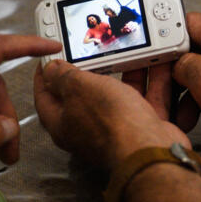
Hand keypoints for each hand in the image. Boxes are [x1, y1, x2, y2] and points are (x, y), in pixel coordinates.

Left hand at [34, 61, 188, 169]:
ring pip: (117, 96)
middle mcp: (86, 131)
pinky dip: (151, 82)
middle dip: (88, 71)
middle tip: (89, 51)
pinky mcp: (140, 130)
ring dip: (123, 73)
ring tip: (125, 52)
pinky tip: (155, 65)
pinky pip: (145, 100)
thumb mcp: (78, 88)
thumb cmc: (110, 122)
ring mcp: (115, 130)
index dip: (44, 75)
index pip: (44, 97)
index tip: (50, 58)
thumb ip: (62, 76)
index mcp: (61, 124)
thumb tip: (50, 70)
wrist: (150, 149)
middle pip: (82, 96)